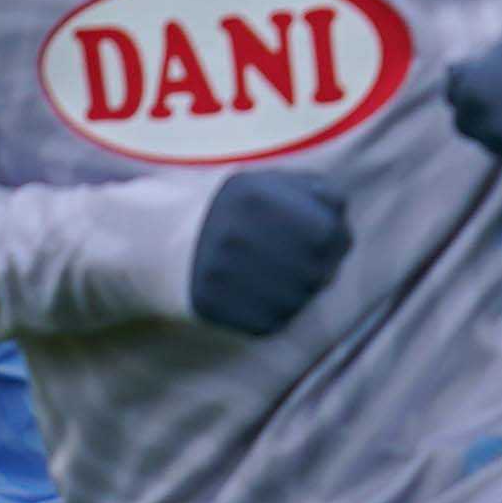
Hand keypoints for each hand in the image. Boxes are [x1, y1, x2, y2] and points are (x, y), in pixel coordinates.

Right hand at [187, 168, 351, 337]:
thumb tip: (343, 219)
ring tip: (276, 271)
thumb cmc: (230, 209)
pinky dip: (278, 308)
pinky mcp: (218, 307)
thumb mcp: (268, 182)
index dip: (337, 237)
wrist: (159, 240)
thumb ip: (317, 192)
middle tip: (302, 257)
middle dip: (323, 265)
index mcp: (254, 197)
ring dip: (301, 288)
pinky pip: (275, 320)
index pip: (329, 233)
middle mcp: (239, 235)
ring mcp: (226, 274)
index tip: (328, 235)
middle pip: (320, 269)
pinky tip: (258, 289)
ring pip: (301, 298)